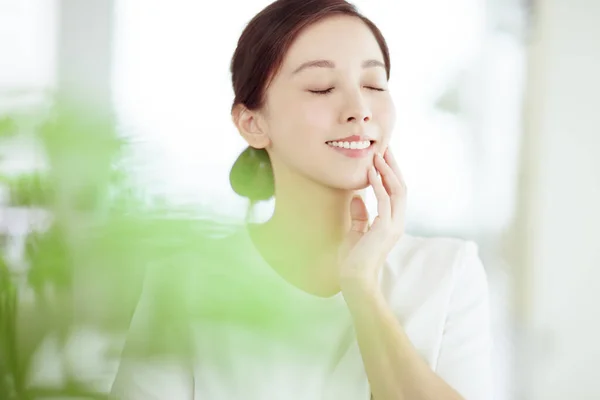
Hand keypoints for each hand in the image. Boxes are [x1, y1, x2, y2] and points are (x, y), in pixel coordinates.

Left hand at [338, 149, 406, 298]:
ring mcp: (394, 225)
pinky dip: (379, 183)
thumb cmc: (353, 259)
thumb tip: (356, 198)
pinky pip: (385, 199)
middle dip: (393, 166)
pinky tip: (370, 170)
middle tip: (385, 147)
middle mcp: (397, 221)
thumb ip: (360, 215)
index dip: (391, 173)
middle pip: (401, 186)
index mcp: (392, 222)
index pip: (396, 192)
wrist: (353, 278)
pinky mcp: (385, 228)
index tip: (383, 156)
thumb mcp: (356, 232)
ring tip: (378, 154)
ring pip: (397, 190)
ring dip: (388, 170)